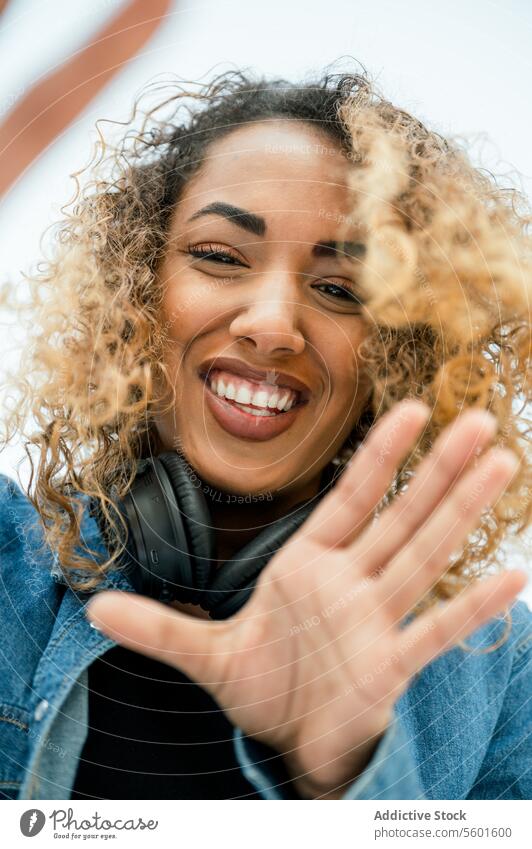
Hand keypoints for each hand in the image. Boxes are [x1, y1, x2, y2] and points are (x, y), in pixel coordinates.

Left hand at [87, 401, 526, 797]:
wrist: (286, 741)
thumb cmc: (262, 686)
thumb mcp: (204, 655)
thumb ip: (158, 627)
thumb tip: (93, 609)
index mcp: (309, 567)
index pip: (350, 499)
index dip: (379, 454)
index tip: (410, 408)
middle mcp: (349, 584)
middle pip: (400, 515)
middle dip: (438, 469)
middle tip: (479, 419)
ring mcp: (374, 622)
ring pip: (424, 556)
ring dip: (460, 513)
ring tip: (501, 466)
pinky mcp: (389, 667)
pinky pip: (435, 631)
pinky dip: (470, 607)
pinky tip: (511, 576)